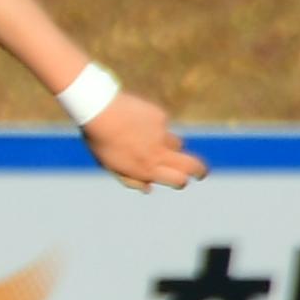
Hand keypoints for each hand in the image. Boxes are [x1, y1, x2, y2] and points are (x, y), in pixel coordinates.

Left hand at [80, 87, 206, 190]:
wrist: (98, 109)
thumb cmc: (101, 141)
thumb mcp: (111, 165)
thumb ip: (131, 179)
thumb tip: (149, 189)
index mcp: (146, 169)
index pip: (178, 180)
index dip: (182, 182)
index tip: (183, 181)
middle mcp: (158, 154)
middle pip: (193, 165)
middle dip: (200, 171)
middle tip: (200, 172)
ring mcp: (162, 134)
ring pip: (177, 144)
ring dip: (169, 146)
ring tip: (144, 139)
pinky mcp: (161, 117)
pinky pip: (162, 125)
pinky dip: (154, 125)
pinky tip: (135, 121)